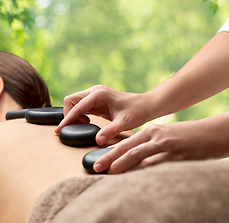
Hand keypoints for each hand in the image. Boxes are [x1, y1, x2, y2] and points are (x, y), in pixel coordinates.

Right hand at [55, 85, 152, 144]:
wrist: (146, 105)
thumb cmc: (137, 111)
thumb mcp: (124, 123)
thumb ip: (110, 131)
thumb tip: (97, 140)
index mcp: (98, 94)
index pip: (76, 107)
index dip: (66, 119)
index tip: (59, 130)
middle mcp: (94, 91)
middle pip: (70, 100)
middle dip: (68, 115)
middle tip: (76, 128)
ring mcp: (94, 94)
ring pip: (74, 102)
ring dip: (73, 114)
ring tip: (84, 125)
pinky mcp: (96, 100)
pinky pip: (80, 106)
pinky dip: (79, 114)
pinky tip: (87, 122)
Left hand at [94, 118, 228, 173]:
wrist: (211, 133)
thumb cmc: (186, 135)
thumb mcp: (163, 135)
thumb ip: (148, 144)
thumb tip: (132, 158)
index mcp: (151, 131)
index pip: (126, 142)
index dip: (111, 152)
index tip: (98, 160)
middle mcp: (155, 136)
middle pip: (128, 148)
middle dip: (110, 158)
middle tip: (97, 167)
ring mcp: (166, 145)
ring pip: (140, 155)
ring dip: (124, 165)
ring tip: (111, 172)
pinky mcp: (177, 154)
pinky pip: (157, 165)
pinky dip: (145, 171)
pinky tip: (136, 178)